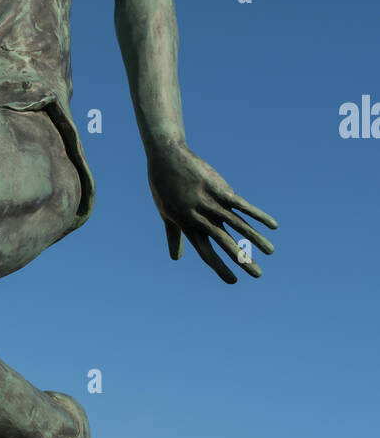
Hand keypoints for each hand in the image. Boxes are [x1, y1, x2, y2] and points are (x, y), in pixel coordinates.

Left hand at [147, 141, 276, 282]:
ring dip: (255, 239)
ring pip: (237, 225)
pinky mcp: (220, 188)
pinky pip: (242, 205)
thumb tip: (176, 259)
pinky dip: (258, 215)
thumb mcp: (167, 214)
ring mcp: (210, 202)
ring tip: (270, 252)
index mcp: (187, 225)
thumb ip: (174, 237)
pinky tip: (272, 225)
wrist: (166, 157)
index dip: (219, 267)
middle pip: (224, 243)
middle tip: (258, 275)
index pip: (205, 252)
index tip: (233, 281)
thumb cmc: (165, 188)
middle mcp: (199, 217)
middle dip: (242, 260)